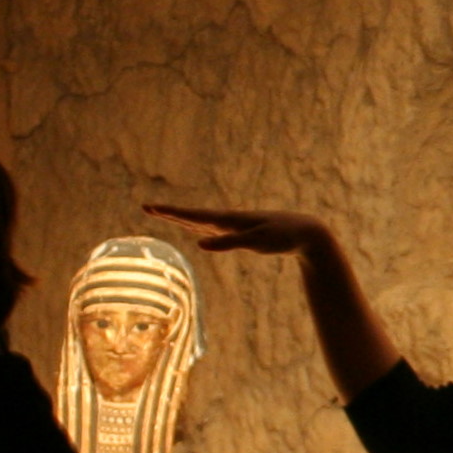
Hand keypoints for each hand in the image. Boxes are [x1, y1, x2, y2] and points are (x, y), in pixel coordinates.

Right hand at [145, 202, 330, 258]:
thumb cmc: (282, 236)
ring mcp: (234, 226)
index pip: (193, 216)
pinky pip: (213, 230)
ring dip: (182, 218)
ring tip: (165, 214)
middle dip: (170, 213)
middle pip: (192, 216)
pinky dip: (199, 228)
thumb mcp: (256, 241)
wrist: (305, 233)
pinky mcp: (242, 233)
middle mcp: (228, 220)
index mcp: (229, 220)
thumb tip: (199, 245)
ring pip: (201, 222)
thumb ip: (228, 243)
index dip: (171, 212)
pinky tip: (197, 231)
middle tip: (147, 208)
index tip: (149, 207)